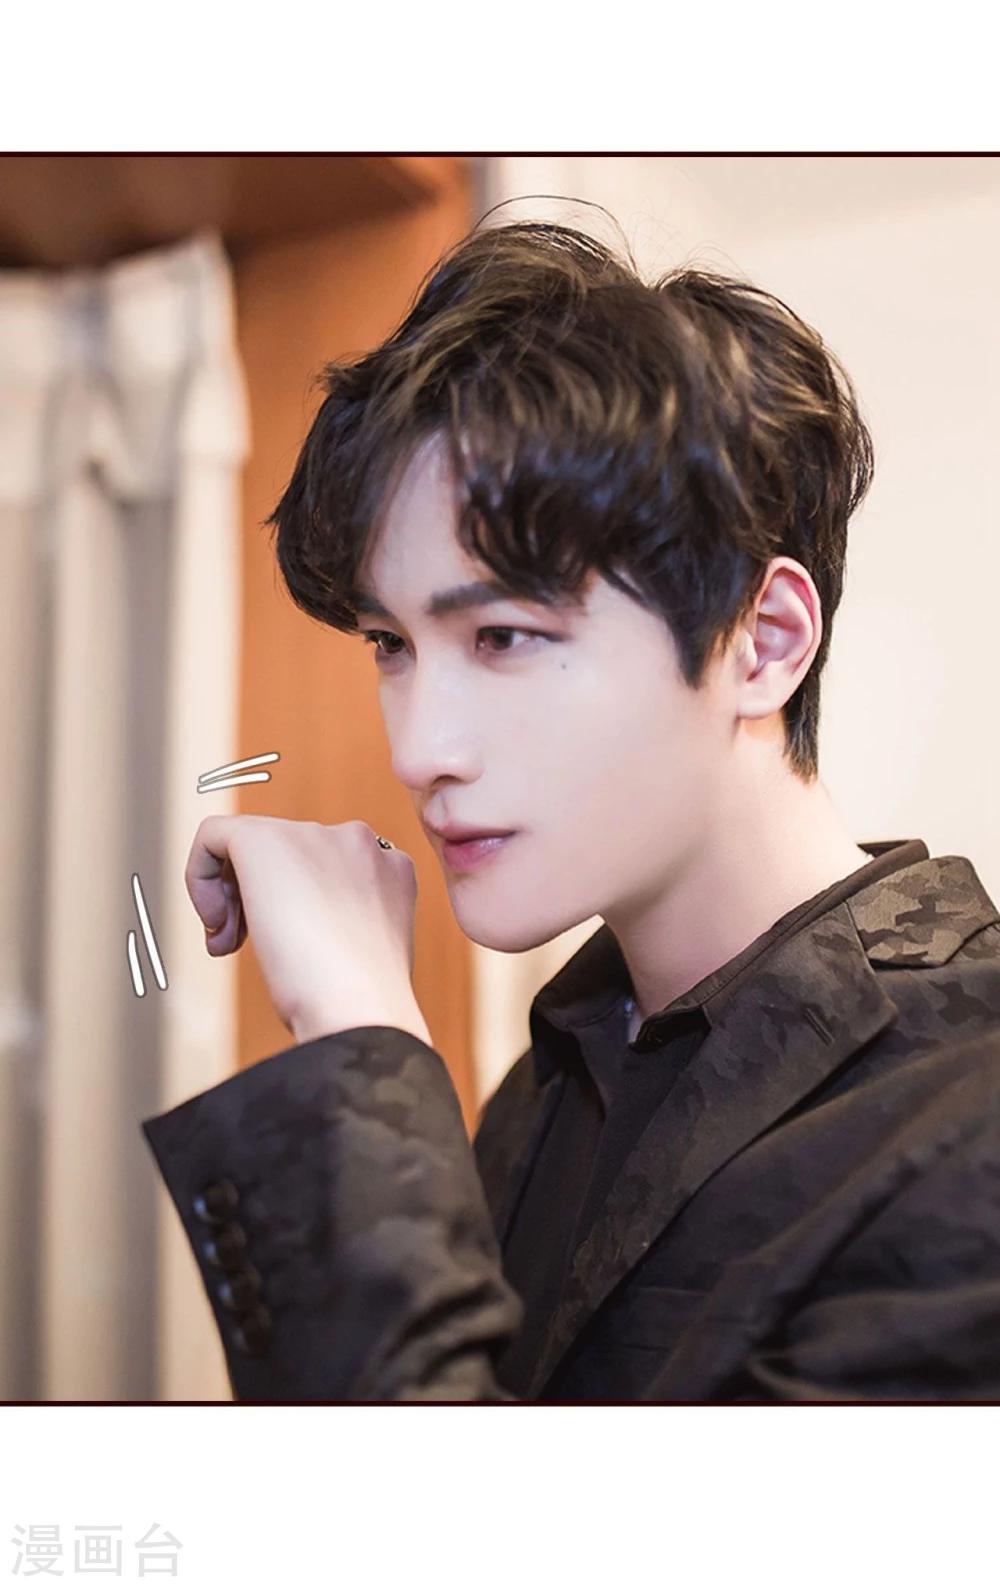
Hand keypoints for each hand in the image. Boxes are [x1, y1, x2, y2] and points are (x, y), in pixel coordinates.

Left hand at [184, 814, 430, 1044]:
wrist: (359, 1007)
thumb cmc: (362, 1002)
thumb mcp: (362, 951)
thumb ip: (341, 921)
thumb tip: (297, 921)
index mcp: (388, 868)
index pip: (325, 868)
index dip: (294, 904)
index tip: (282, 947)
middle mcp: (357, 842)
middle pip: (288, 855)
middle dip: (258, 900)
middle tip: (241, 948)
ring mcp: (314, 836)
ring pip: (251, 848)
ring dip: (233, 898)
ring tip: (229, 944)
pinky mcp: (264, 840)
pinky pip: (213, 836)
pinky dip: (200, 876)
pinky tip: (214, 921)